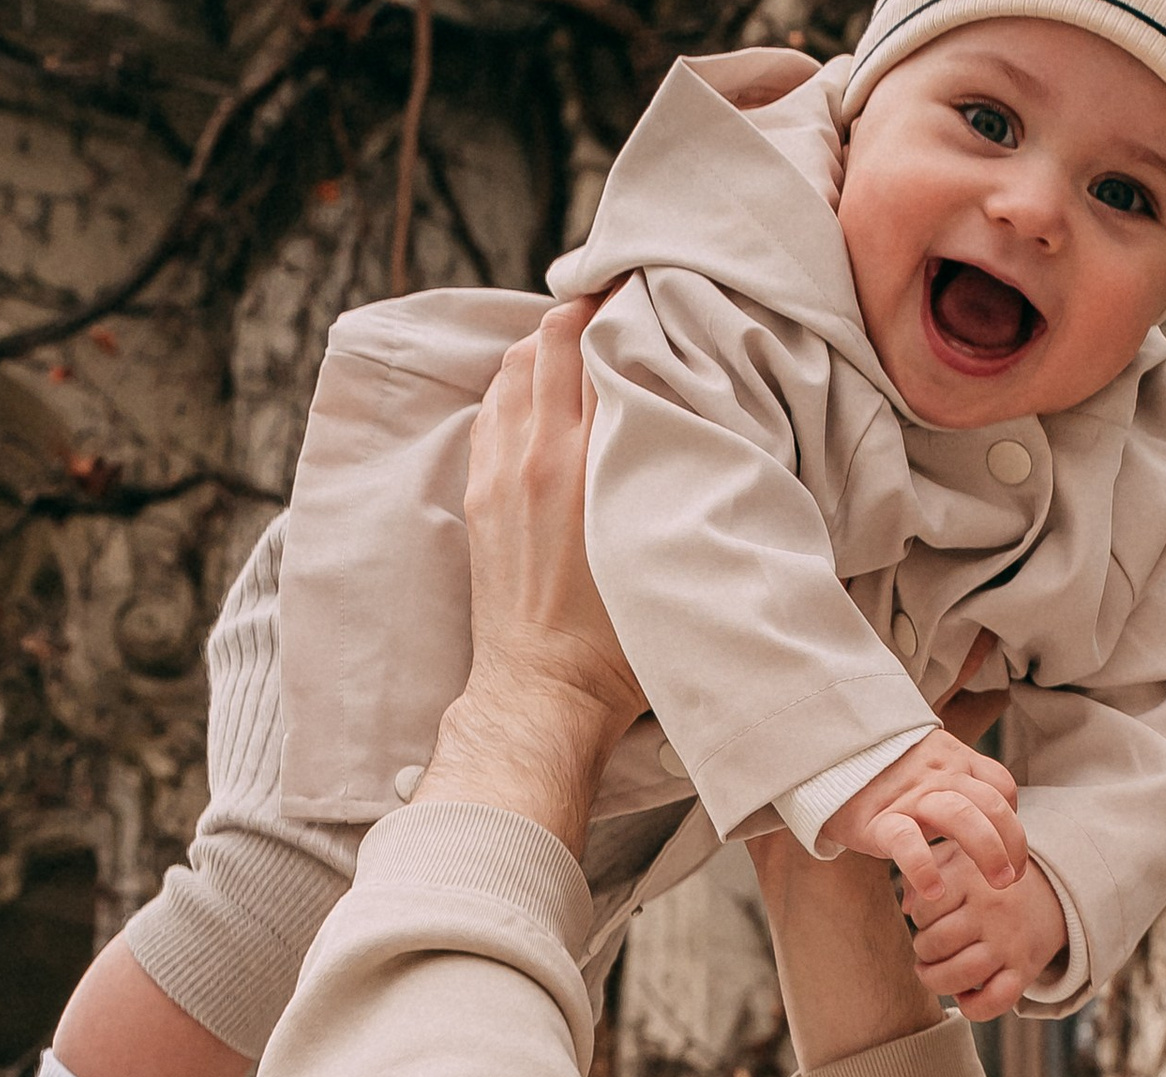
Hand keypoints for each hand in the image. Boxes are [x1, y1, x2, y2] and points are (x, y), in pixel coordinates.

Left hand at [415, 298, 645, 838]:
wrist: (544, 692)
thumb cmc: (618, 643)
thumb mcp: (659, 548)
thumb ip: (668, 475)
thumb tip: (685, 418)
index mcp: (579, 461)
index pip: (591, 348)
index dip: (616, 311)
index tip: (642, 294)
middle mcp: (531, 454)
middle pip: (546, 345)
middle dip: (579, 316)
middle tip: (616, 307)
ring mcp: (496, 473)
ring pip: (512, 373)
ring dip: (544, 349)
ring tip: (580, 344)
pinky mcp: (480, 496)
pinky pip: (491, 412)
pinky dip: (515, 387)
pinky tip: (538, 393)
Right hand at [821, 730, 1027, 903]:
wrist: (821, 751)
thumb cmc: (875, 770)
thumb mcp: (919, 766)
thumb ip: (945, 793)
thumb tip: (963, 848)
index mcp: (952, 760)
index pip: (1001, 786)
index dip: (1012, 819)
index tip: (1009, 849)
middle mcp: (938, 774)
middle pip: (993, 804)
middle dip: (1013, 843)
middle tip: (1013, 879)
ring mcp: (910, 795)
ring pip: (964, 817)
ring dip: (989, 852)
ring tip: (998, 886)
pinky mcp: (878, 819)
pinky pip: (908, 843)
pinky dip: (924, 868)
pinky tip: (934, 893)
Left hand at [904, 849, 1068, 1020]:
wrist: (1051, 891)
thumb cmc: (988, 880)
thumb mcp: (958, 858)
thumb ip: (927, 870)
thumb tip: (907, 906)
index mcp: (972, 878)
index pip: (926, 907)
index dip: (919, 917)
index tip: (929, 917)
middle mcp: (992, 911)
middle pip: (937, 943)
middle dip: (924, 950)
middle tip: (930, 947)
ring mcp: (1009, 943)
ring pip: (961, 975)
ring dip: (937, 980)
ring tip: (935, 972)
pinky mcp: (1024, 970)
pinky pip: (995, 1001)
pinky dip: (973, 1008)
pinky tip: (965, 995)